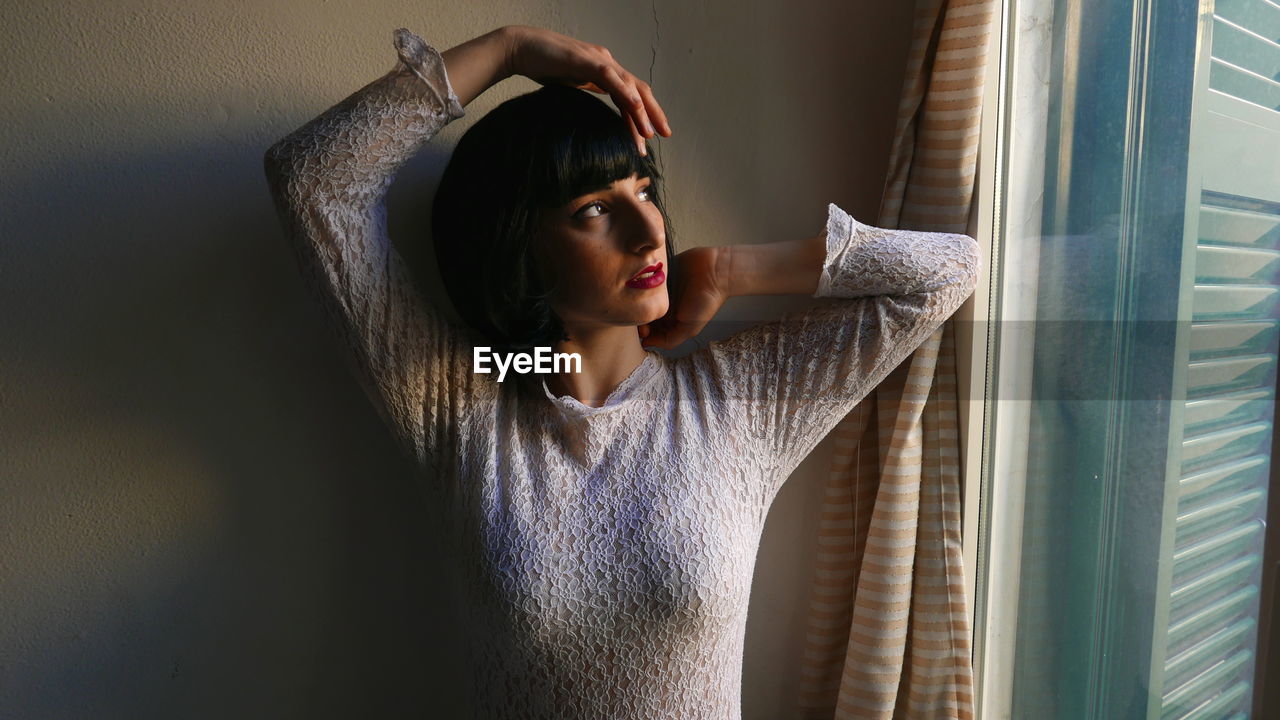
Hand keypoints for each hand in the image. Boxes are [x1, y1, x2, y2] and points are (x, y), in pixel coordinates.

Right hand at [502, 25, 672, 154]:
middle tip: (665, 135)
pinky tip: (635, 107)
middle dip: (653, 114)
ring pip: (629, 86)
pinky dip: (625, 93)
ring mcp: (598, 60)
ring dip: (642, 111)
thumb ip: (587, 90)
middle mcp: (606, 62)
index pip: (631, 94)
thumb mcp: (571, 83)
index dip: (644, 114)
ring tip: (650, 134)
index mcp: (604, 70)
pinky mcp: (586, 61)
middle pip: (639, 90)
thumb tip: (596, 109)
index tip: (651, 135)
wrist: (520, 48)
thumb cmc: (542, 65)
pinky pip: (611, 78)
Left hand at [640, 246, 728, 349]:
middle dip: (639, 318)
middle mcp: (664, 305)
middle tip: (640, 317)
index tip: (643, 330)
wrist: (715, 272)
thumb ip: (670, 340)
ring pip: (641, 298)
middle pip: (643, 314)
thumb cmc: (705, 301)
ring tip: (638, 302)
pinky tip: (640, 285)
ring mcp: (660, 289)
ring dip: (638, 300)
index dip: (644, 332)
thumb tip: (647, 343)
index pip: (650, 330)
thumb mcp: (689, 328)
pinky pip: (643, 279)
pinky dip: (640, 283)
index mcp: (670, 320)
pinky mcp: (658, 273)